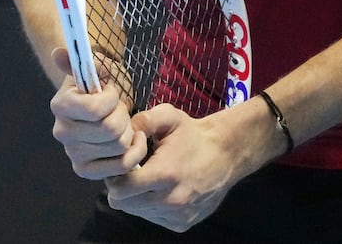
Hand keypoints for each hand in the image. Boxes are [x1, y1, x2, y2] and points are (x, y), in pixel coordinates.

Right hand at [49, 48, 149, 179]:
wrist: (106, 102)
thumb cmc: (103, 83)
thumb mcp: (98, 67)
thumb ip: (81, 59)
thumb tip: (58, 53)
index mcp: (60, 105)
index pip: (95, 110)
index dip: (111, 99)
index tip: (111, 92)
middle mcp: (61, 132)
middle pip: (110, 130)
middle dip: (123, 115)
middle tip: (120, 108)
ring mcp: (72, 154)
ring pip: (118, 147)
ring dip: (129, 132)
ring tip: (123, 122)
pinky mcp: (86, 170)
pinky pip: (120, 168)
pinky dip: (134, 152)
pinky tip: (134, 140)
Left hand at [102, 104, 242, 231]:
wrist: (226, 154)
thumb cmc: (193, 135)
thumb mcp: (169, 116)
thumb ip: (142, 121)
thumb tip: (122, 134)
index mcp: (165, 174)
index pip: (121, 188)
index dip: (115, 174)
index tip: (124, 162)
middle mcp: (171, 200)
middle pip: (123, 203)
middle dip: (121, 186)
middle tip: (132, 170)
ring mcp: (177, 216)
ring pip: (136, 212)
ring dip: (135, 196)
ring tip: (148, 177)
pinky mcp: (182, 224)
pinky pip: (152, 218)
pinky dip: (149, 205)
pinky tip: (160, 188)